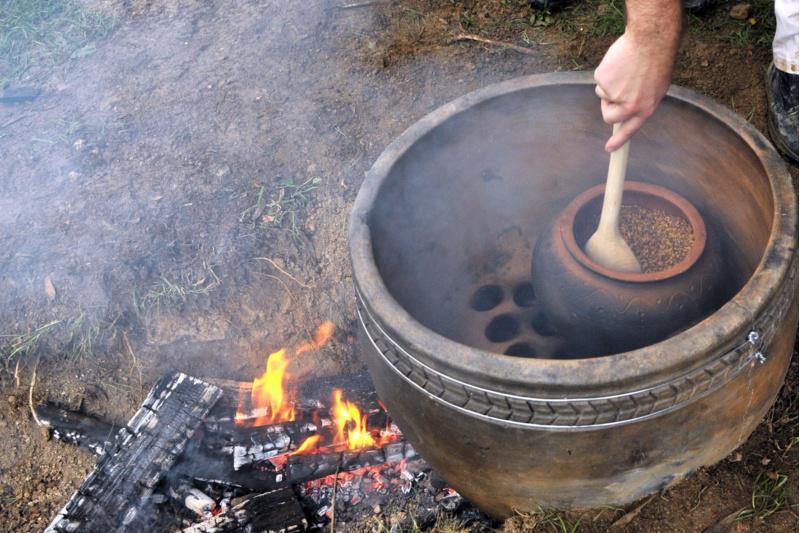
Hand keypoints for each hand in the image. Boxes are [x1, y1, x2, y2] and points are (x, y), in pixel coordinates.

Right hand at [594, 31, 677, 151]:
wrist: (650, 39)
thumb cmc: (656, 60)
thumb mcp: (655, 87)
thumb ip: (641, 102)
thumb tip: (625, 111)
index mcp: (645, 108)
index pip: (629, 130)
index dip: (618, 141)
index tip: (610, 149)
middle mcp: (629, 105)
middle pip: (609, 116)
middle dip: (607, 108)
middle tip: (613, 94)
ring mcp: (615, 94)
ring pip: (603, 94)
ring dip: (609, 83)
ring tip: (625, 68)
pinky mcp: (603, 81)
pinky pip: (599, 80)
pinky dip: (606, 71)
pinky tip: (618, 62)